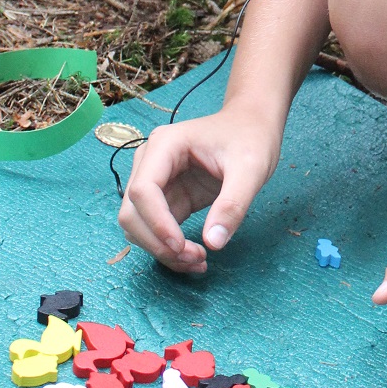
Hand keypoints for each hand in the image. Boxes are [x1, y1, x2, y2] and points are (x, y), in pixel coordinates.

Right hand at [117, 105, 281, 272]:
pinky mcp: (169, 198)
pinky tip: (196, 257)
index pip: (143, 190)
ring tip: (198, 261)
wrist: (254, 126)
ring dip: (161, 250)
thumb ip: (233, 204)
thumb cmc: (251, 138)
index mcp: (165, 146)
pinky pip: (157, 230)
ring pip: (140, 227)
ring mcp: (157, 182)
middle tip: (195, 259)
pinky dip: (170, 249)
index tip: (181, 246)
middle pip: (133, 213)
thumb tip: (213, 243)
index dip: (156, 223)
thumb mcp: (251, 169)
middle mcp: (151, 163)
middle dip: (157, 242)